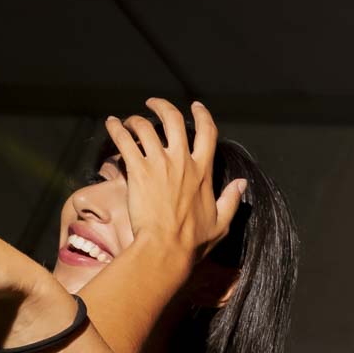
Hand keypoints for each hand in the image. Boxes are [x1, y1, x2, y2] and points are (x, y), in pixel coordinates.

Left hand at [106, 99, 245, 268]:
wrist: (166, 248)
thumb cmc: (192, 241)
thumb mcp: (221, 223)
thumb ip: (231, 200)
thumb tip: (242, 184)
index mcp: (203, 171)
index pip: (207, 133)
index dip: (202, 115)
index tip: (196, 106)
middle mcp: (182, 161)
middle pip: (173, 119)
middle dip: (162, 106)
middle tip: (152, 103)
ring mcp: (159, 164)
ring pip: (145, 127)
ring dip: (134, 120)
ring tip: (127, 121)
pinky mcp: (138, 171)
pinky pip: (125, 141)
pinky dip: (116, 129)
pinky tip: (111, 123)